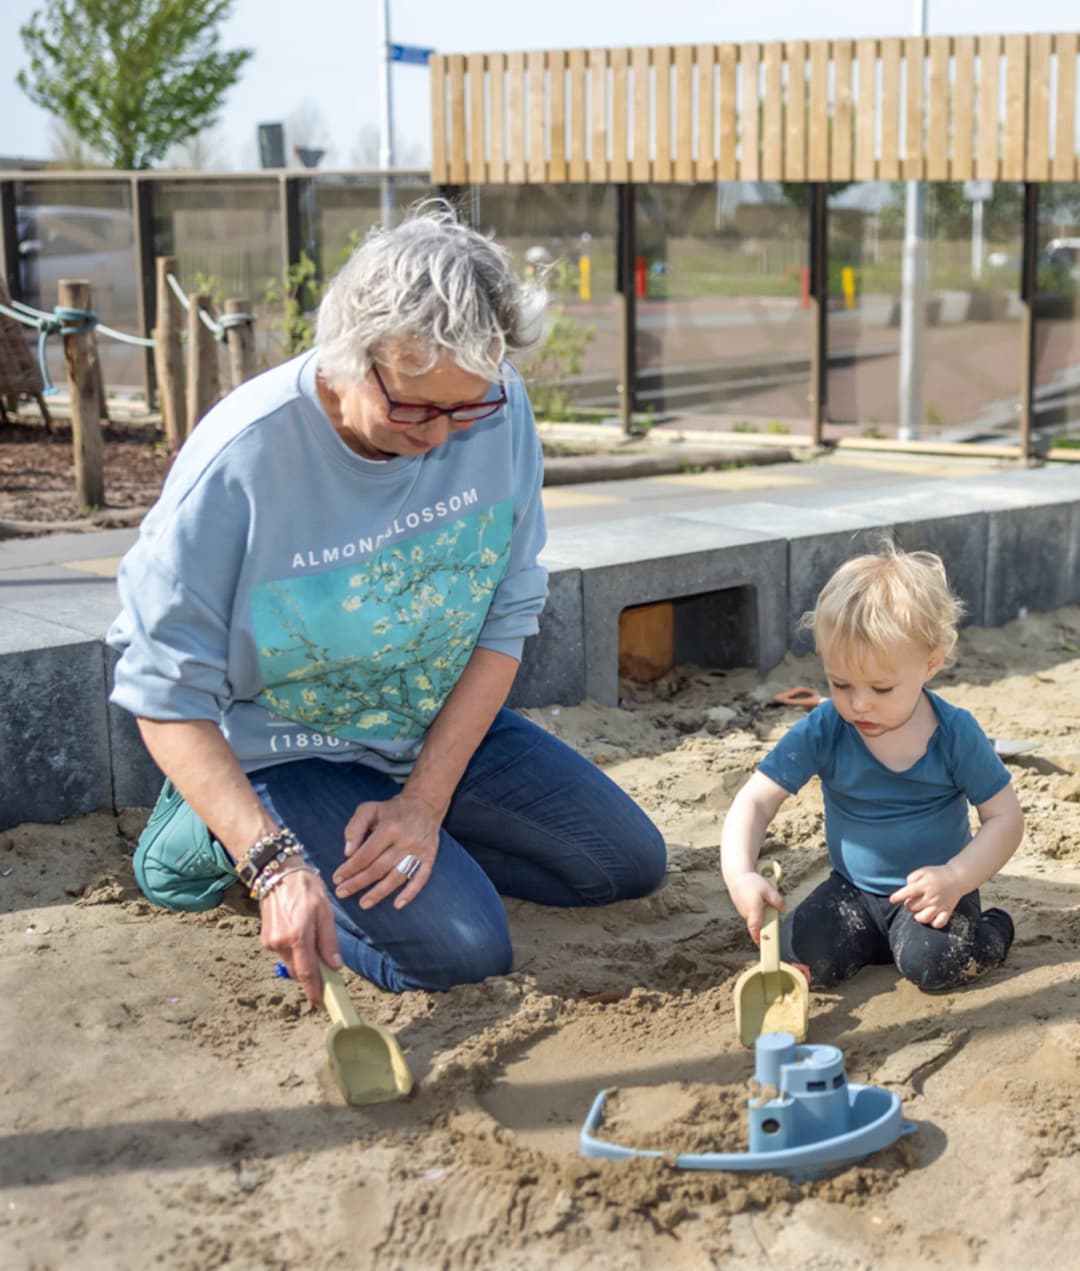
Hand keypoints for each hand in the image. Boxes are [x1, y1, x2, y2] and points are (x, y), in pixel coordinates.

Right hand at [259, 864, 341, 1006]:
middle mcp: (280, 943)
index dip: (315, 991)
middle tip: (327, 976)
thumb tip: (335, 966)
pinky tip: (301, 937)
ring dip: (303, 962)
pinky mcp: (265, 939)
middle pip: (299, 971)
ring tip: (315, 946)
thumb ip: (329, 941)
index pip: (307, 972)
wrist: (277, 872)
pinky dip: (294, 952)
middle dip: (312, 977)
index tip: (323, 1005)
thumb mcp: (325, 911)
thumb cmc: (306, 888)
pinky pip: (283, 953)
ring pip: (291, 963)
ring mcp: (270, 942)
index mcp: (297, 936)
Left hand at [332, 791, 441, 910]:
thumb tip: (348, 853)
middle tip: (342, 893)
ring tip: (363, 903)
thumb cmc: (392, 810)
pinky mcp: (430, 857)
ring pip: (396, 877)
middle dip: (358, 883)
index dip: (349, 869)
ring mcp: (419, 851)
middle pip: (378, 868)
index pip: (365, 855)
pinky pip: (421, 879)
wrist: (424, 804)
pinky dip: (410, 893)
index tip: (337, 879)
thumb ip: (354, 828)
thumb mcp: (369, 809)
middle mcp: (405, 841)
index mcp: (389, 828)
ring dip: (379, 893)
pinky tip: (397, 904)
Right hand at [727, 871, 784, 945]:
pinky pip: (752, 914)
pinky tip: (759, 900)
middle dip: (766, 925)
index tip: (762, 946)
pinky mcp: (742, 909)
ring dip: (762, 917)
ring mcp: (743, 912)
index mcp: (753, 911)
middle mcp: (747, 914)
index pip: (756, 930)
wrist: (737, 876)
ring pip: (755, 920)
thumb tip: (783, 908)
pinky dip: (757, 911)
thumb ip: (777, 900)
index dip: (759, 939)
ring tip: (765, 904)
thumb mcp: (768, 889)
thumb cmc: (751, 882)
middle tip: (773, 920)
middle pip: (758, 926)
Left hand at [889, 863, 963, 927]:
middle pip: (913, 907)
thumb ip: (912, 878)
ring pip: (924, 918)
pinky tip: (930, 917)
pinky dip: (933, 923)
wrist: (958, 877)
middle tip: (912, 901)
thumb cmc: (937, 874)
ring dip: (918, 916)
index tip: (892, 900)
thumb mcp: (923, 871)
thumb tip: (906, 888)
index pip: (908, 892)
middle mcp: (932, 896)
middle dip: (909, 905)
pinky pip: (939, 923)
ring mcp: (940, 905)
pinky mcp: (948, 911)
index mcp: (925, 885)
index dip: (898, 897)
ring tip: (919, 910)